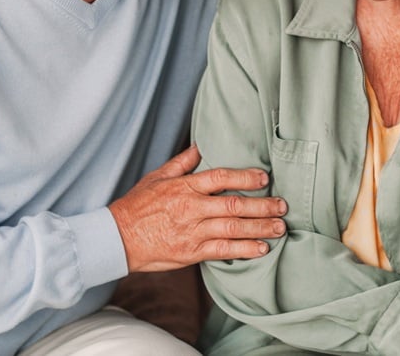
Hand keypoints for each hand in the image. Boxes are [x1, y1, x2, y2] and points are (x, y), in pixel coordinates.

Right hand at [108, 145, 287, 271]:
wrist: (117, 238)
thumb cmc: (136, 206)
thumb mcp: (157, 177)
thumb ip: (181, 163)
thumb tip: (199, 147)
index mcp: (185, 187)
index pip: (221, 177)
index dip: (245, 176)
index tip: (264, 178)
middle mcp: (192, 208)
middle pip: (234, 204)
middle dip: (263, 206)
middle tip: (282, 206)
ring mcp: (192, 231)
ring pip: (233, 228)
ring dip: (260, 228)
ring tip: (280, 227)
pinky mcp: (191, 252)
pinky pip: (223, 250)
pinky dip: (244, 249)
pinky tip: (261, 248)